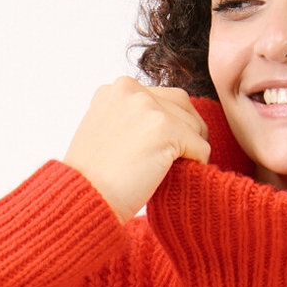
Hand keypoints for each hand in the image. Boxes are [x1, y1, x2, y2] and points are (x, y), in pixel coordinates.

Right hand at [62, 77, 210, 224]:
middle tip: (176, 162)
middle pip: (183, 106)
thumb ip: (133, 117)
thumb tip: (169, 119)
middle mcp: (132, 89)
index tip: (158, 151)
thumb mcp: (107, 131)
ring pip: (195, 126)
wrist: (85, 198)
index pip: (164, 98)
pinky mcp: (165, 128)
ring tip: (170, 171)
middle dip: (186, 134)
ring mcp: (148, 107)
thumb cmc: (95, 177)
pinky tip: (177, 177)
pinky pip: (201, 147)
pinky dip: (197, 165)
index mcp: (117, 88)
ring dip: (190, 151)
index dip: (169, 126)